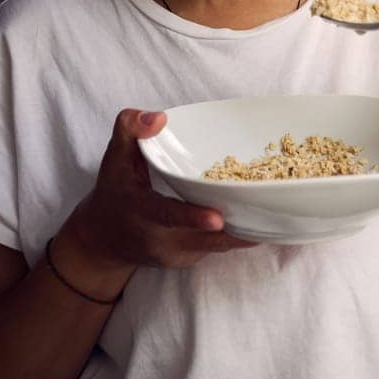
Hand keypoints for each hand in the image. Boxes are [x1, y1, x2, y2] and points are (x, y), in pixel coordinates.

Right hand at [60, 109, 257, 281]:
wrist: (104, 240)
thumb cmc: (114, 191)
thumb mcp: (114, 157)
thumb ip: (130, 129)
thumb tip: (160, 117)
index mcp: (141, 212)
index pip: (166, 215)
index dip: (193, 218)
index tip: (218, 218)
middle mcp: (160, 240)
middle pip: (206, 237)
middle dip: (237, 225)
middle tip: (268, 211)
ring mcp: (177, 255)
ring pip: (218, 244)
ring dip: (245, 229)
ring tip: (275, 213)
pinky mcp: (190, 260)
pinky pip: (218, 247)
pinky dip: (238, 232)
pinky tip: (258, 216)